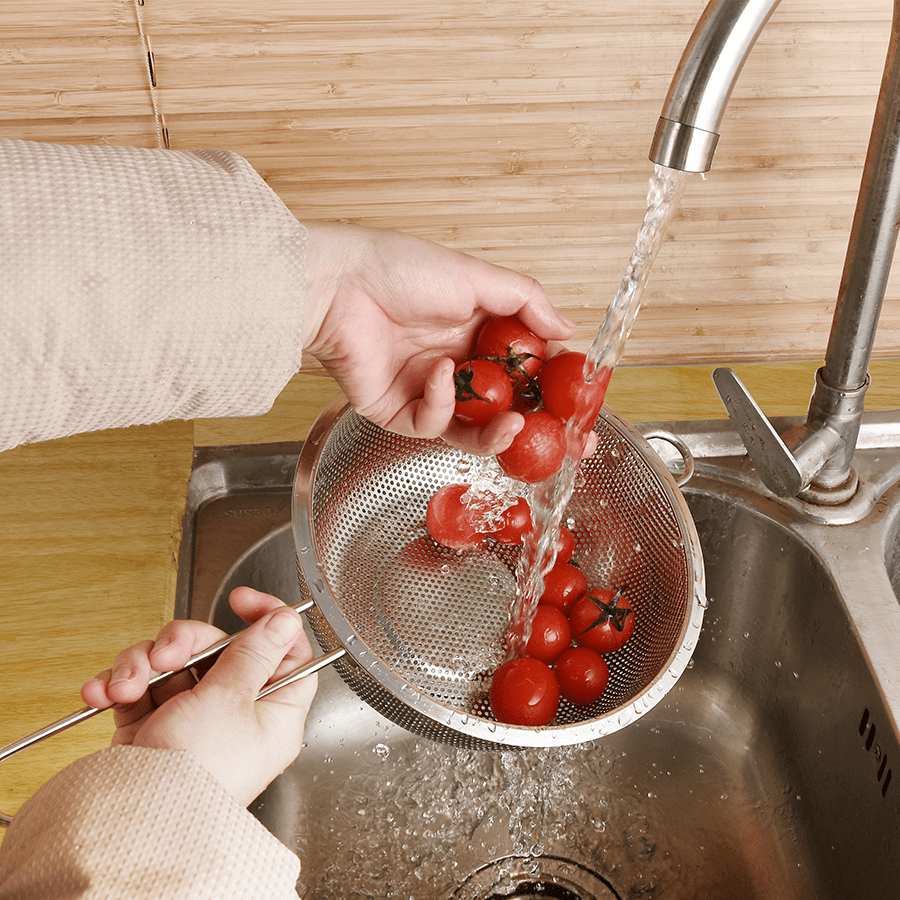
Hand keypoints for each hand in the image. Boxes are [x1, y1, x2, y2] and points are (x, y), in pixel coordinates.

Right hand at [81, 588, 316, 806]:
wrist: (129, 826)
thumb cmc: (195, 775)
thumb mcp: (230, 699)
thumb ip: (253, 653)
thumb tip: (283, 621)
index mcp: (273, 712)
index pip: (286, 653)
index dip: (267, 622)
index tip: (241, 601)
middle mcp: (235, 715)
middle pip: (220, 650)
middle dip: (185, 644)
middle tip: (168, 656)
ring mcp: (192, 720)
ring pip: (174, 663)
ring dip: (143, 664)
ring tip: (128, 685)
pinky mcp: (151, 728)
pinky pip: (140, 687)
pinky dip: (120, 685)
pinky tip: (104, 693)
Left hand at [303, 222, 577, 455]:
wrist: (339, 283)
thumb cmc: (401, 269)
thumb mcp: (476, 277)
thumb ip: (527, 303)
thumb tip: (568, 329)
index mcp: (480, 336)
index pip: (530, 372)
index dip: (558, 391)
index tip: (585, 406)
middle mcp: (460, 367)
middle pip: (511, 410)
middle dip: (543, 431)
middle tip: (573, 444)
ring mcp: (430, 393)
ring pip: (476, 431)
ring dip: (500, 432)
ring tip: (517, 423)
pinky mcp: (400, 413)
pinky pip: (434, 422)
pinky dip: (443, 400)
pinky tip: (438, 370)